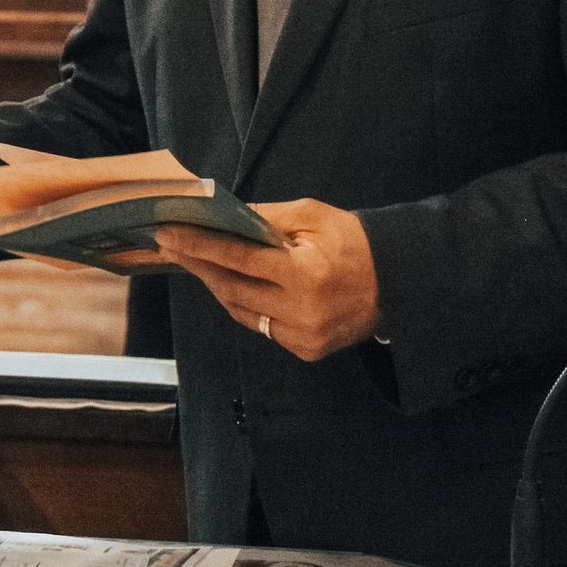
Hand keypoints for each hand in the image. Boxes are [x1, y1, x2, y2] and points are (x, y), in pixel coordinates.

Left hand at [151, 198, 380, 361]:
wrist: (398, 282)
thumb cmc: (353, 241)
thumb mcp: (311, 216)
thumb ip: (263, 218)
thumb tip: (220, 216)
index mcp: (305, 274)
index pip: (237, 258)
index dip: (198, 245)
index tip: (167, 233)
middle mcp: (302, 311)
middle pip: (231, 288)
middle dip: (197, 264)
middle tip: (170, 245)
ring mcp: (304, 337)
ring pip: (240, 311)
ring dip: (214, 285)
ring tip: (194, 261)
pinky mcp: (307, 350)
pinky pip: (261, 327)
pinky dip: (241, 304)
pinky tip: (228, 284)